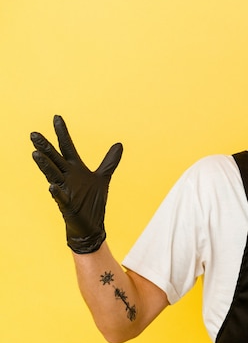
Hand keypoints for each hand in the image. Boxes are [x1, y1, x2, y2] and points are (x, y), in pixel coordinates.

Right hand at [31, 115, 122, 253]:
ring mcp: (65, 190)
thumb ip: (109, 162)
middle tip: (34, 134)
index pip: (67, 147)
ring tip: (36, 154)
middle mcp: (68, 177)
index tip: (57, 117)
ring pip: (52, 175)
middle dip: (45, 147)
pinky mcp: (66, 205)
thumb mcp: (103, 178)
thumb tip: (119, 144)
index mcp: (76, 169)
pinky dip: (56, 192)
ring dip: (45, 165)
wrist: (91, 225)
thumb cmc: (92, 201)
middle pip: (54, 159)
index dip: (63, 133)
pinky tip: (51, 186)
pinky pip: (59, 198)